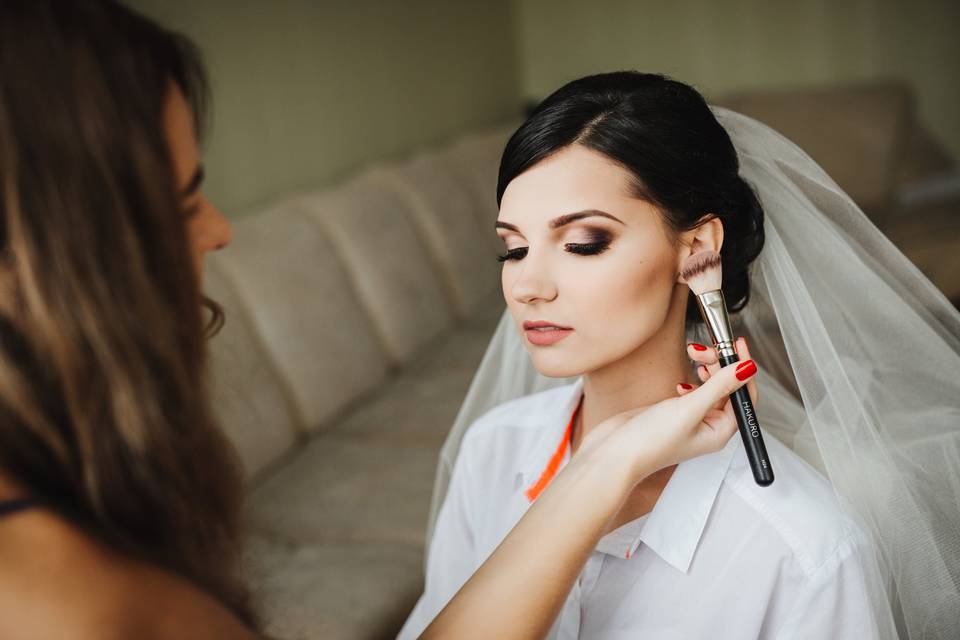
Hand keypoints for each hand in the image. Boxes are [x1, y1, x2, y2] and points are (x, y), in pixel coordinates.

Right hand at [581, 346, 758, 483]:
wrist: (613, 453)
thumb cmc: (649, 443)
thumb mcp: (689, 409)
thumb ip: (719, 386)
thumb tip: (747, 368)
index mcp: (720, 432)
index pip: (744, 395)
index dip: (743, 369)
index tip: (737, 345)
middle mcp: (708, 427)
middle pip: (728, 388)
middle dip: (719, 365)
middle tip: (703, 350)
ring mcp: (691, 420)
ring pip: (710, 387)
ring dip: (706, 368)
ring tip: (693, 355)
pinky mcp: (674, 414)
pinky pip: (694, 391)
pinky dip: (692, 379)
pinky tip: (682, 381)